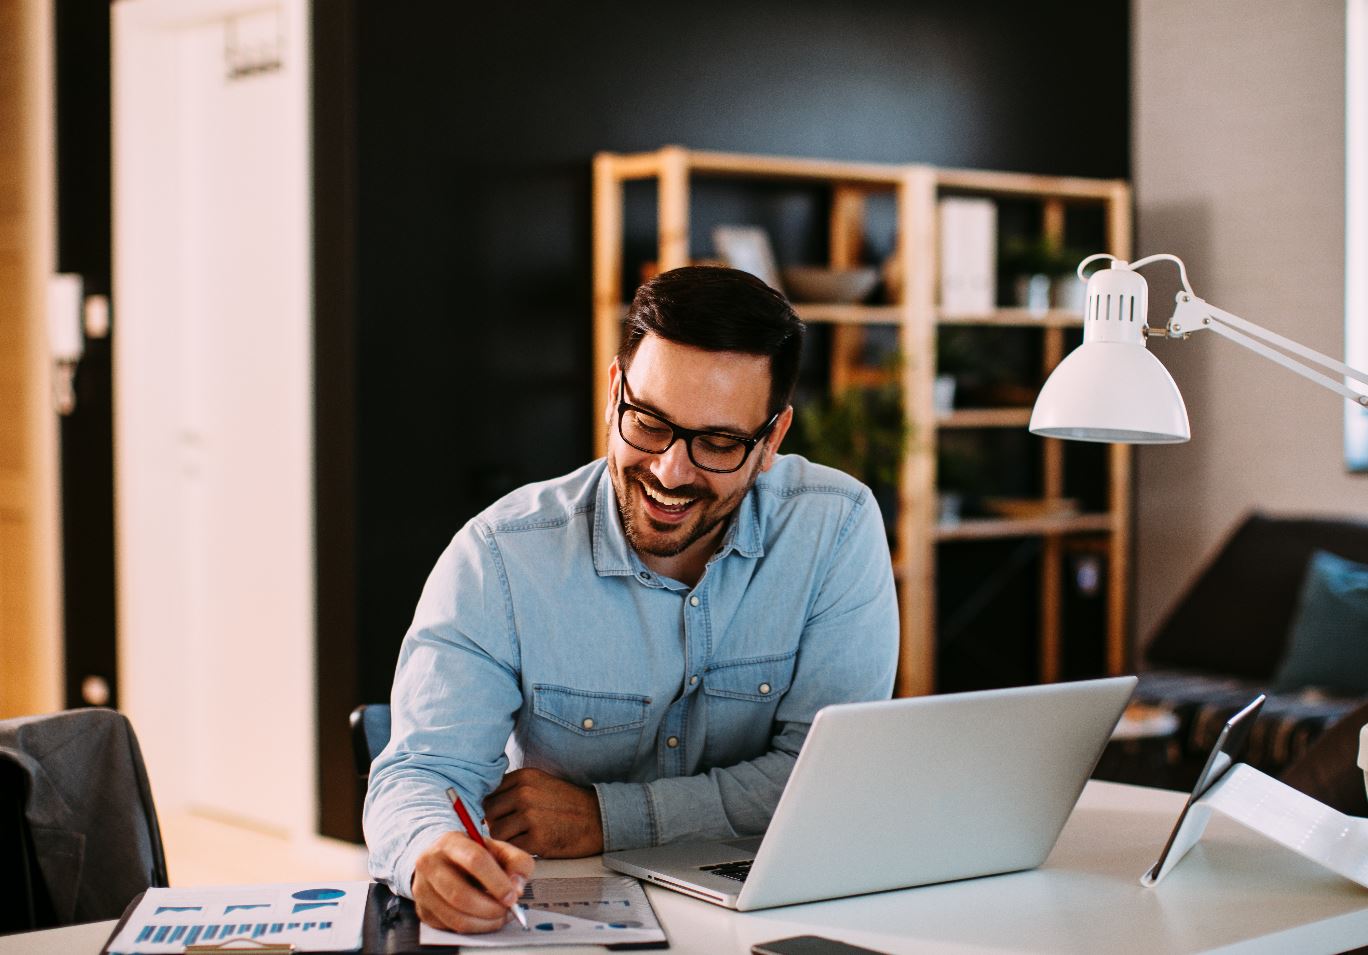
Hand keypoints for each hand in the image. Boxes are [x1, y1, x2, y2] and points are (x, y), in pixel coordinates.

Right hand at [410, 830, 533, 933]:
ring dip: (484, 923)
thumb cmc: (474, 854)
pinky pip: (450, 927)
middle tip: (507, 910)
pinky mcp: (423, 910)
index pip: (474, 860)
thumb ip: (517, 862)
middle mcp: (430, 864)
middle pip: (460, 894)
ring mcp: (422, 889)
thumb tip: (516, 888)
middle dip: (490, 908)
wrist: (443, 858)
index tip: (513, 896)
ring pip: (455, 916)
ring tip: (499, 916)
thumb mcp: (498, 849)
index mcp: (450, 842)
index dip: (496, 882)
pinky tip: (484, 919)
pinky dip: (473, 928)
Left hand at [484, 767, 604, 857]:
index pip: (489, 792)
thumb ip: (514, 789)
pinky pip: (511, 848)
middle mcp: (524, 793)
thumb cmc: (567, 804)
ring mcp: (530, 816)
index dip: (492, 807)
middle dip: (496, 823)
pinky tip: (531, 845)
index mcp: (524, 777)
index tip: (501, 815)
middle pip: (489, 812)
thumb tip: (485, 806)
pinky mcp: (537, 839)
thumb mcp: (540, 784)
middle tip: (512, 830)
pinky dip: (517, 850)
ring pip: (497, 832)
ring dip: (505, 839)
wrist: (597, 819)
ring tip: (522, 838)